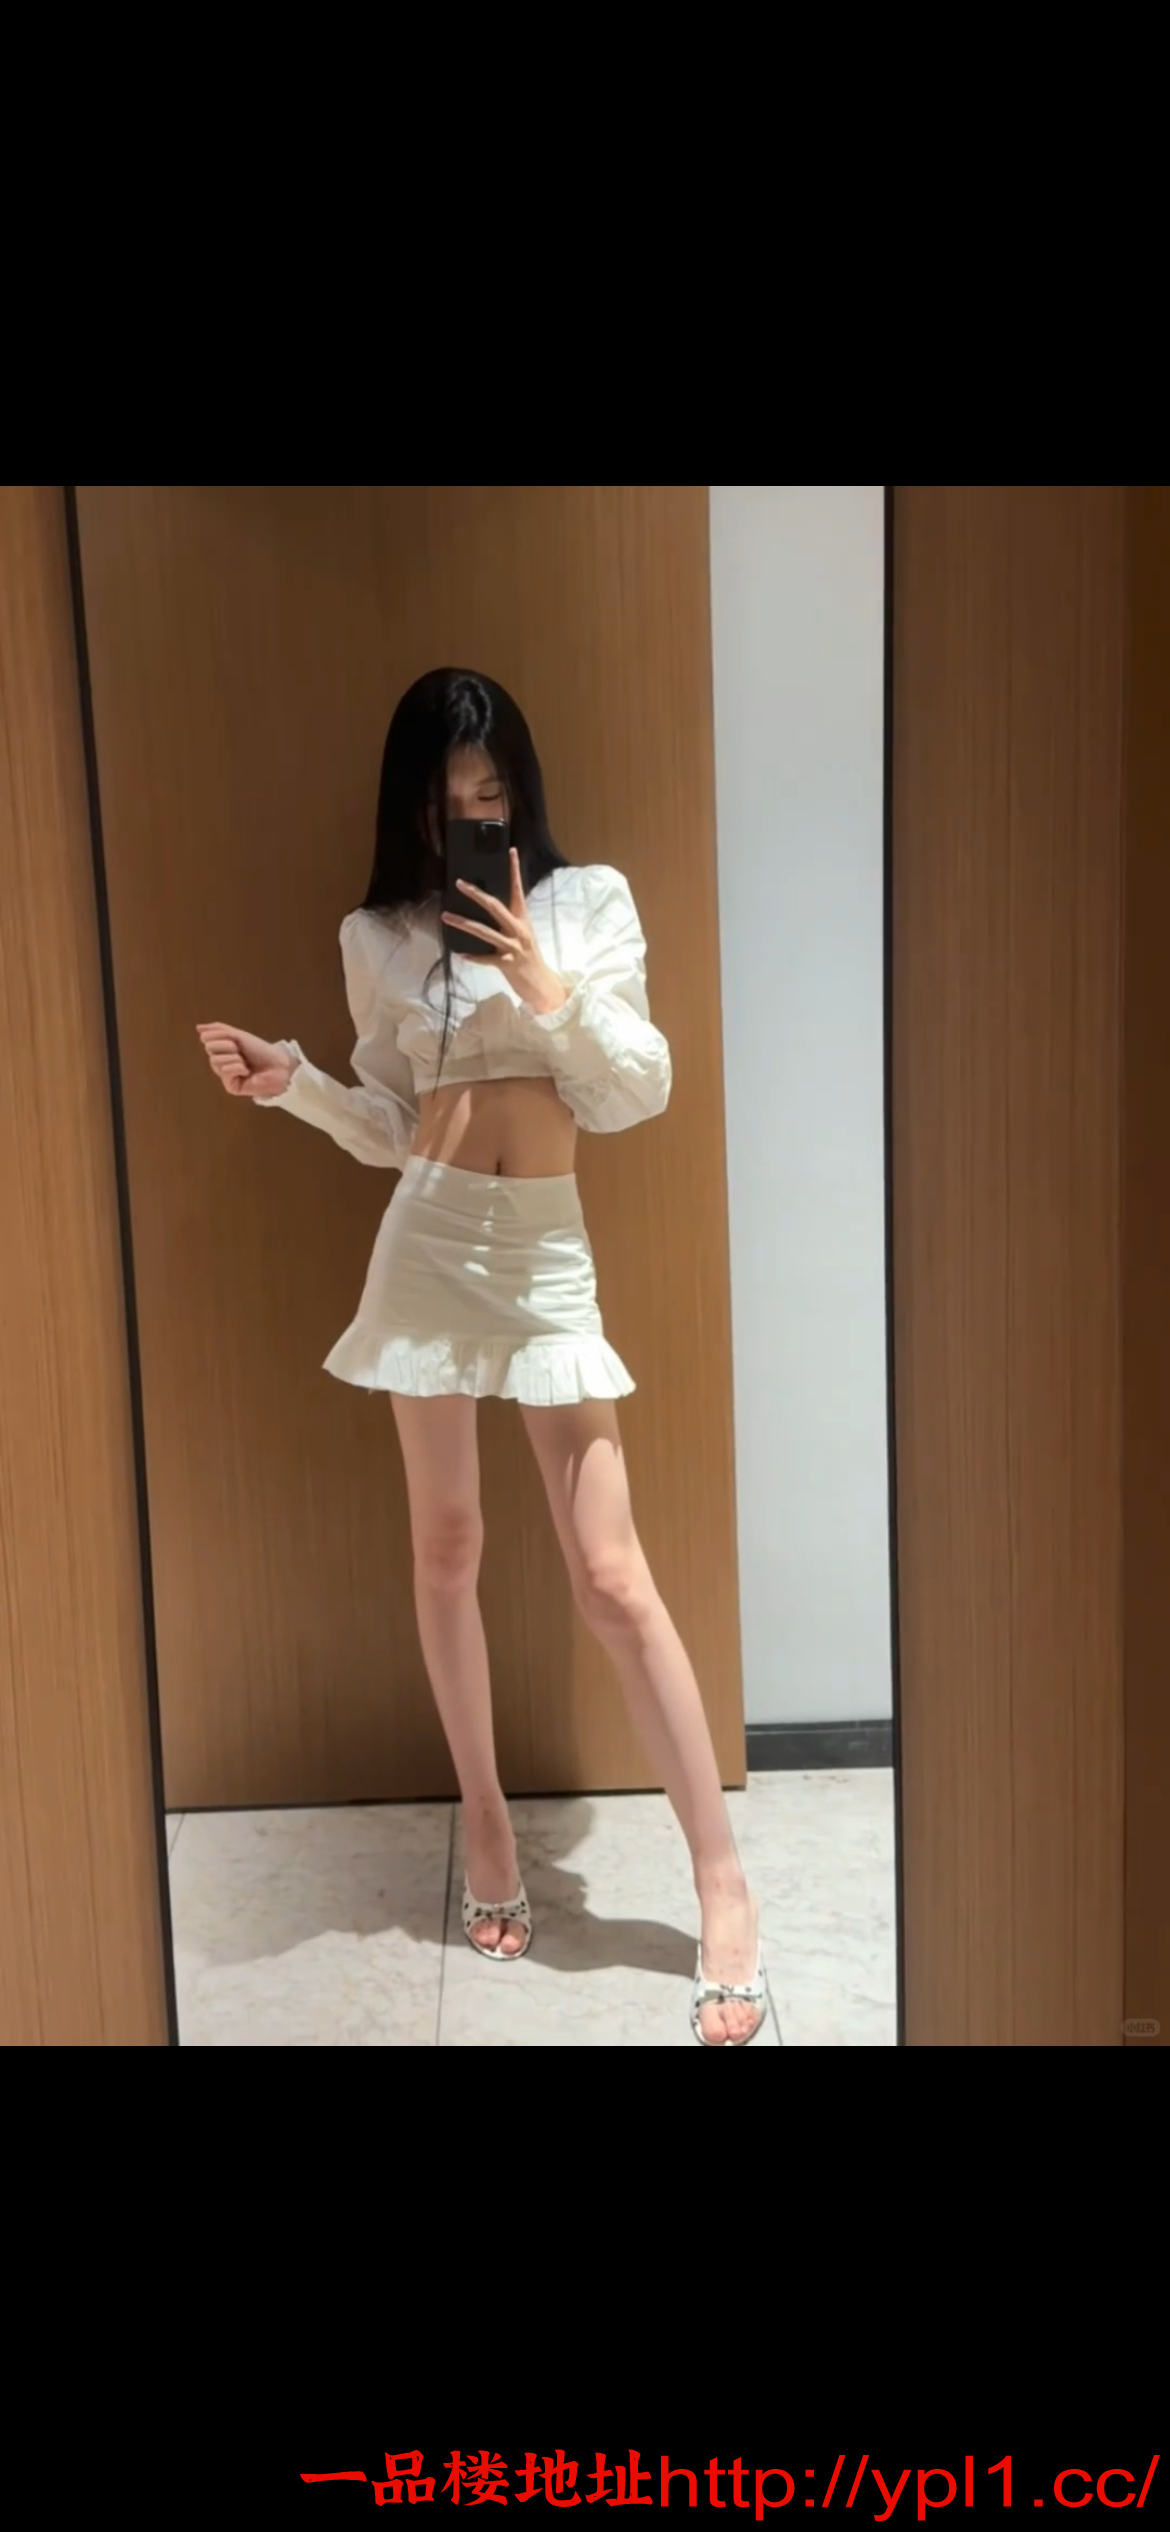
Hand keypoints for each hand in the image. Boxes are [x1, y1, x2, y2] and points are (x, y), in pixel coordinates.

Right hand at [196, 1022, 294, 1099]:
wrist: (278, 1066)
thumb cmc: (261, 1051)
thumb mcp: (238, 1036)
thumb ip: (218, 1030)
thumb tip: (198, 1028)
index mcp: (222, 1051)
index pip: (207, 1040)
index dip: (220, 1036)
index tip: (235, 1039)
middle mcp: (222, 1063)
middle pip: (209, 1049)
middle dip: (226, 1045)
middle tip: (241, 1050)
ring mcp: (226, 1076)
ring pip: (215, 1061)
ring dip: (234, 1057)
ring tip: (245, 1062)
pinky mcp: (231, 1087)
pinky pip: (225, 1071)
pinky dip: (236, 1067)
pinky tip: (247, 1071)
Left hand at [441, 846, 569, 1014]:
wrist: (543, 985)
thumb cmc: (529, 959)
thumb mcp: (522, 935)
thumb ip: (508, 922)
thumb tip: (489, 908)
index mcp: (523, 919)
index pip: (518, 890)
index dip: (514, 870)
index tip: (510, 851)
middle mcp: (518, 930)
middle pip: (495, 906)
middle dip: (476, 894)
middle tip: (459, 883)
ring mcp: (513, 947)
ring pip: (484, 931)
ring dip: (463, 923)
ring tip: (445, 916)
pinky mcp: (508, 965)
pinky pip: (486, 959)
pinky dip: (473, 957)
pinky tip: (460, 954)